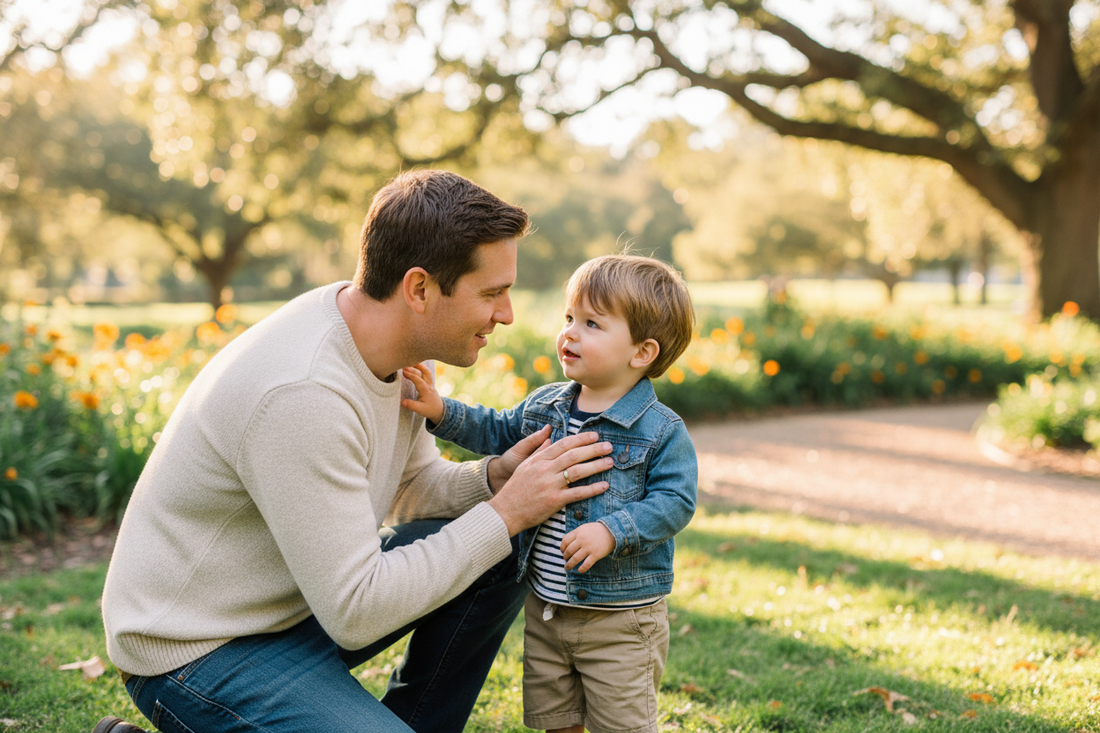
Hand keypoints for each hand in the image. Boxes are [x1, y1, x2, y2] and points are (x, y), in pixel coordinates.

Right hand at [401, 363, 443, 424]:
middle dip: (418, 366)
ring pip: (426, 372)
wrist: (440, 411)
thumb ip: (411, 405)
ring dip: (420, 366)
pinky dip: (421, 369)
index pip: (418, 380)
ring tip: (411, 362)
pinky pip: (426, 374)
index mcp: (426, 390)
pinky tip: (415, 367)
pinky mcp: (429, 384)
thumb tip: (402, 402)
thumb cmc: (430, 410)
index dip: (411, 375)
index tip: (403, 371)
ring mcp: (430, 384)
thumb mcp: (420, 410)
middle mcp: (429, 385)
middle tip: (408, 361)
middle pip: (426, 372)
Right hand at [488, 431, 613, 536]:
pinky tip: (604, 486)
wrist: (505, 512)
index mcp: (539, 460)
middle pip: (574, 455)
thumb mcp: (524, 466)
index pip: (564, 444)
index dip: (581, 439)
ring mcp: (550, 485)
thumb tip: (548, 438)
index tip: (595, 436)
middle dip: (594, 449)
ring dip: (597, 466)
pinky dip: (592, 489)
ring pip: (578, 472)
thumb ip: (538, 452)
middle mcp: (545, 470)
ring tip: (610, 462)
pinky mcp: (554, 501)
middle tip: (609, 446)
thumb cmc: (515, 489)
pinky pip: (577, 493)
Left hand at [561, 522, 614, 572]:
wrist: (612, 530)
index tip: (562, 552)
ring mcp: (589, 548)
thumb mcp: (584, 528)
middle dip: (565, 557)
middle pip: (569, 551)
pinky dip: (582, 568)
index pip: (565, 541)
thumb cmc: (597, 530)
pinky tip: (579, 570)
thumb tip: (566, 543)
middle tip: (565, 560)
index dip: (562, 548)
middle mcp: (582, 540)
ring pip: (575, 559)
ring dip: (569, 565)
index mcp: (578, 532)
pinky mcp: (596, 555)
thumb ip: (576, 534)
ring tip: (567, 568)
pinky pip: (586, 564)